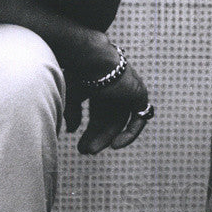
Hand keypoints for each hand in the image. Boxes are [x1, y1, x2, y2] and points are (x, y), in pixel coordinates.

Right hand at [63, 40, 152, 154]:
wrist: (94, 60)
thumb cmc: (80, 73)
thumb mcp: (73, 96)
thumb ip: (73, 113)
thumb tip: (72, 130)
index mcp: (102, 88)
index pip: (99, 115)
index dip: (90, 132)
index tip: (80, 146)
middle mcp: (116, 90)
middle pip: (109, 120)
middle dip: (97, 137)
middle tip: (85, 151)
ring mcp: (128, 92)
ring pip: (119, 122)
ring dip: (107, 137)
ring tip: (92, 150)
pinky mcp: (139, 95)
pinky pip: (139, 119)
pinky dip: (130, 133)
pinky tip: (115, 145)